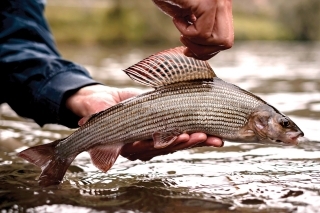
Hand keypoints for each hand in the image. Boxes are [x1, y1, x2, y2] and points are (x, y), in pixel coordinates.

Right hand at [66, 85, 222, 160]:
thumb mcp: (95, 114)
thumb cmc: (97, 107)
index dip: (166, 143)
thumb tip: (103, 162)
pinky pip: (180, 132)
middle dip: (187, 142)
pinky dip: (196, 132)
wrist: (104, 101)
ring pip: (178, 142)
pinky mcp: (162, 128)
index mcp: (128, 145)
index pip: (149, 148)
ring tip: (215, 137)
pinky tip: (212, 132)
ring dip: (197, 139)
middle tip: (204, 136)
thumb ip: (99, 131)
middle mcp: (143, 146)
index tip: (181, 136)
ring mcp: (154, 138)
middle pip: (168, 147)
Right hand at [152, 0, 233, 59]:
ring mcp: (218, 2)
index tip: (188, 49)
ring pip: (218, 41)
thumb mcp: (187, 16)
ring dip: (195, 42)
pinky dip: (186, 32)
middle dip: (203, 51)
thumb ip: (199, 29)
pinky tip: (177, 18)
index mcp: (221, 5)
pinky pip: (202, 33)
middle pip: (226, 42)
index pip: (226, 39)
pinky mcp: (208, 4)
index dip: (208, 51)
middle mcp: (224, 2)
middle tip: (184, 41)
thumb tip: (201, 53)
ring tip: (181, 29)